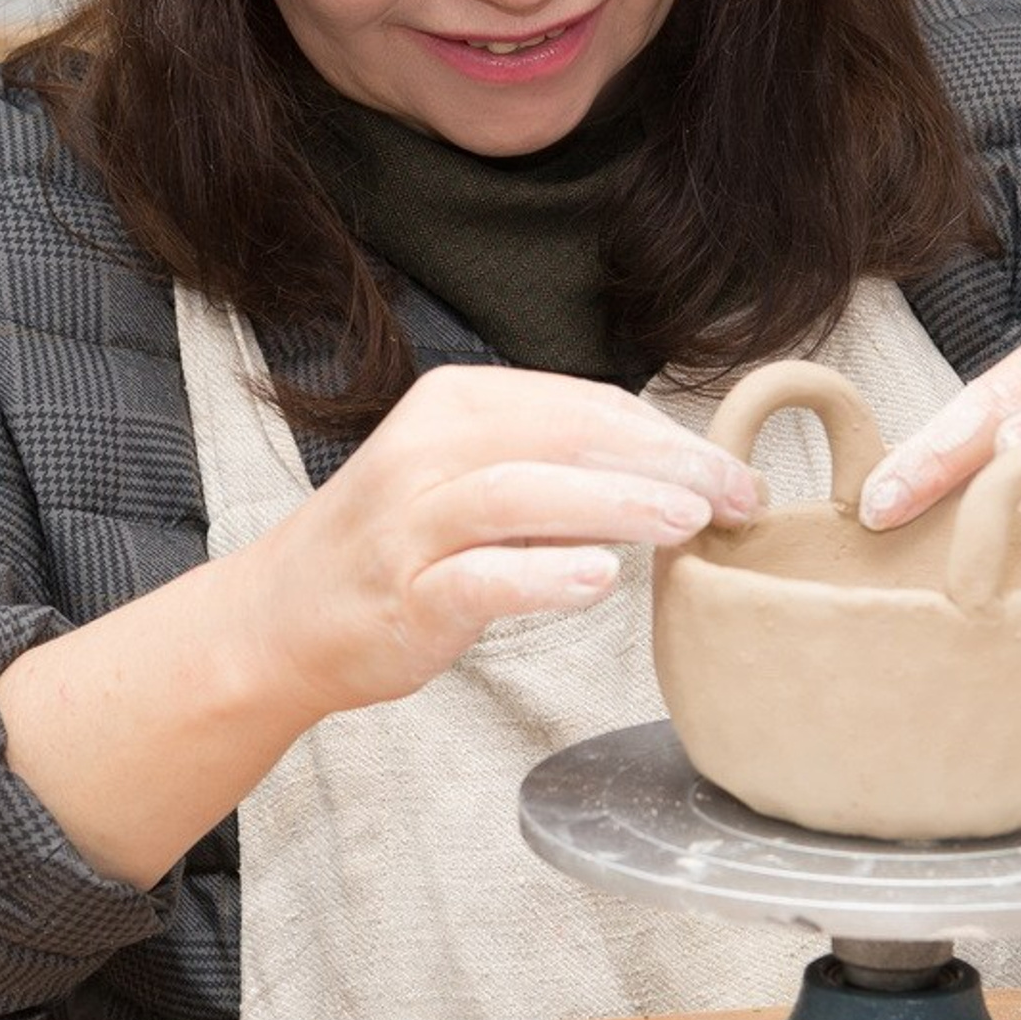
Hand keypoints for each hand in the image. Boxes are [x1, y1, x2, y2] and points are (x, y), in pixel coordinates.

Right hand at [243, 366, 762, 718]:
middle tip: (738, 497)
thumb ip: (556, 465)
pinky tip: (600, 580)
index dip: (671, 435)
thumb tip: (678, 474)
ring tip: (688, 524)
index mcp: (456, 403)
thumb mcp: (472, 476)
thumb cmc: (399, 546)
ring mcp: (411, 521)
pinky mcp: (403, 592)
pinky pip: (478, 576)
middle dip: (665, 464)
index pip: (585, 404)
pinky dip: (542, 574)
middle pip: (566, 437)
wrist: (282, 615)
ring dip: (616, 504)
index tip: (735, 472)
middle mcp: (429, 449)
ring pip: (523, 493)